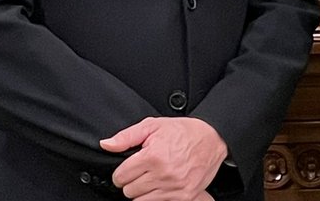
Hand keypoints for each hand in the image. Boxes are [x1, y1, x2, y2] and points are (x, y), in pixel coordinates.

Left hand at [101, 117, 226, 200]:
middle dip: (132, 180)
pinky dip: (156, 196)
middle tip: (143, 170)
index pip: (121, 176)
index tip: (128, 167)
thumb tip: (106, 145)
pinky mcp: (183, 197)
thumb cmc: (183, 131)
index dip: (122, 171)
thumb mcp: (154, 126)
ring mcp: (174, 188)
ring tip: (152, 177)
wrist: (213, 138)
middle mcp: (163, 174)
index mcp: (153, 155)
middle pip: (129, 191)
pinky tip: (162, 184)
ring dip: (143, 190)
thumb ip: (127, 137)